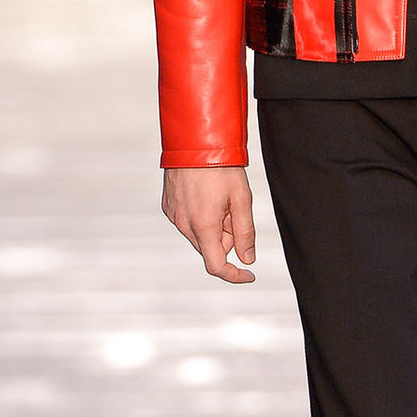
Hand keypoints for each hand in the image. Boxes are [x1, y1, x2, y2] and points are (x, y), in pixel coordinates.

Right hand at [162, 166, 255, 282]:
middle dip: (226, 237)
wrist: (194, 141)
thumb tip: (247, 258)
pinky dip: (201, 216)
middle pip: (210, 248)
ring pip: (199, 234)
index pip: (217, 266)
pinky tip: (207, 195)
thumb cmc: (219, 165)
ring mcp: (173, 215)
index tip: (248, 274)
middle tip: (234, 210)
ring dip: (213, 226)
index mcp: (203, 226)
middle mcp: (184, 224)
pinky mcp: (168, 206)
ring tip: (220, 198)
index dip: (234, 275)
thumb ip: (245, 232)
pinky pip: (188, 221)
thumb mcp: (242, 198)